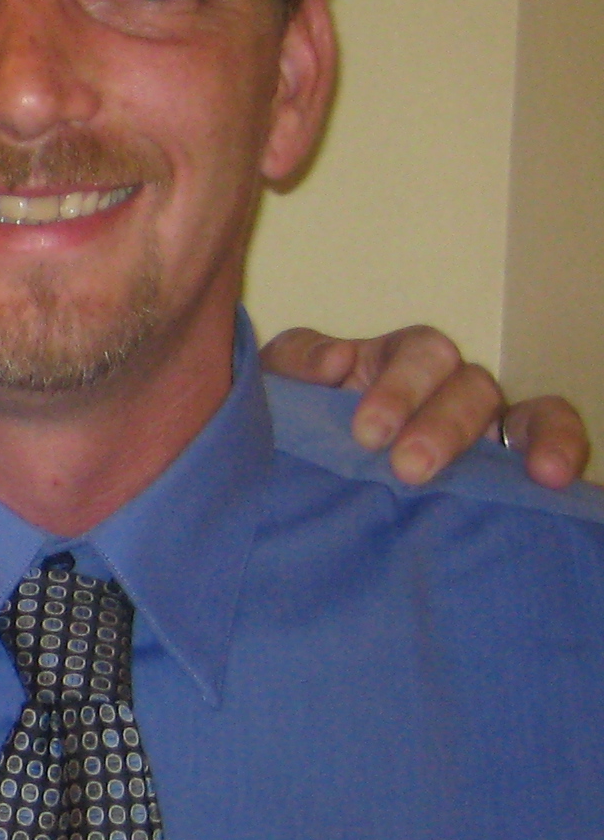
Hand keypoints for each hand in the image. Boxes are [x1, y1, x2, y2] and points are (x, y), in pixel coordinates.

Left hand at [261, 325, 591, 489]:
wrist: (286, 487)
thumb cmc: (289, 424)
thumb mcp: (276, 388)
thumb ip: (296, 363)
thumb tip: (338, 361)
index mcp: (394, 362)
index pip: (421, 352)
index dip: (402, 386)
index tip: (368, 433)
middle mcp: (445, 389)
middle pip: (469, 385)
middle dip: (444, 425)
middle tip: (410, 467)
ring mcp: (481, 428)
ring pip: (520, 414)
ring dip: (530, 439)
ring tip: (538, 474)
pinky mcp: (500, 469)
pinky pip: (548, 446)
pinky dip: (563, 451)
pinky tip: (563, 481)